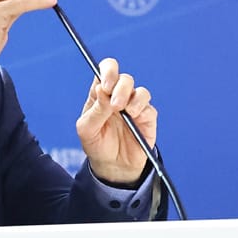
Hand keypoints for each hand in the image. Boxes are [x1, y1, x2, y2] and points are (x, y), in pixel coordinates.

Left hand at [76, 57, 156, 184]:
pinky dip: (142, 109)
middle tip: (116, 105)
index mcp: (101, 94)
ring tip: (127, 112)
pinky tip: (134, 118)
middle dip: (120, 88)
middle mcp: (119, 96)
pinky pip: (149, 108)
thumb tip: (102, 90)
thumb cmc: (96, 144)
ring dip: (133, 98)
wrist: (112, 167)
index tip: (105, 86)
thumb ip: (95, 109)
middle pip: (124, 78)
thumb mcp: (87, 129)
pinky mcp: (147, 118)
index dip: (108, 71)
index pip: (106, 70)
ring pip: (140, 91)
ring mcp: (134, 106)